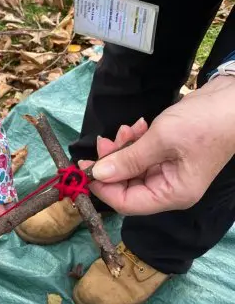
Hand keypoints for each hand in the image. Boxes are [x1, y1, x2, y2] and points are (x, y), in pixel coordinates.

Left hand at [84, 76, 234, 214]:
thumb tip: (97, 174)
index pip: (126, 203)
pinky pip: (141, 156)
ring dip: (122, 149)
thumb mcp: (160, 140)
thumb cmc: (203, 123)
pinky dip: (133, 142)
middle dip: (111, 163)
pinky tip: (136, 126)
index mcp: (173, 194)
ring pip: (131, 168)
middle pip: (126, 186)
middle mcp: (170, 188)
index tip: (84, 168)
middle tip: (104, 141)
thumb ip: (127, 159)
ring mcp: (170, 172)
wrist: (233, 99)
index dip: (102, 188)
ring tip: (125, 129)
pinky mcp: (168, 156)